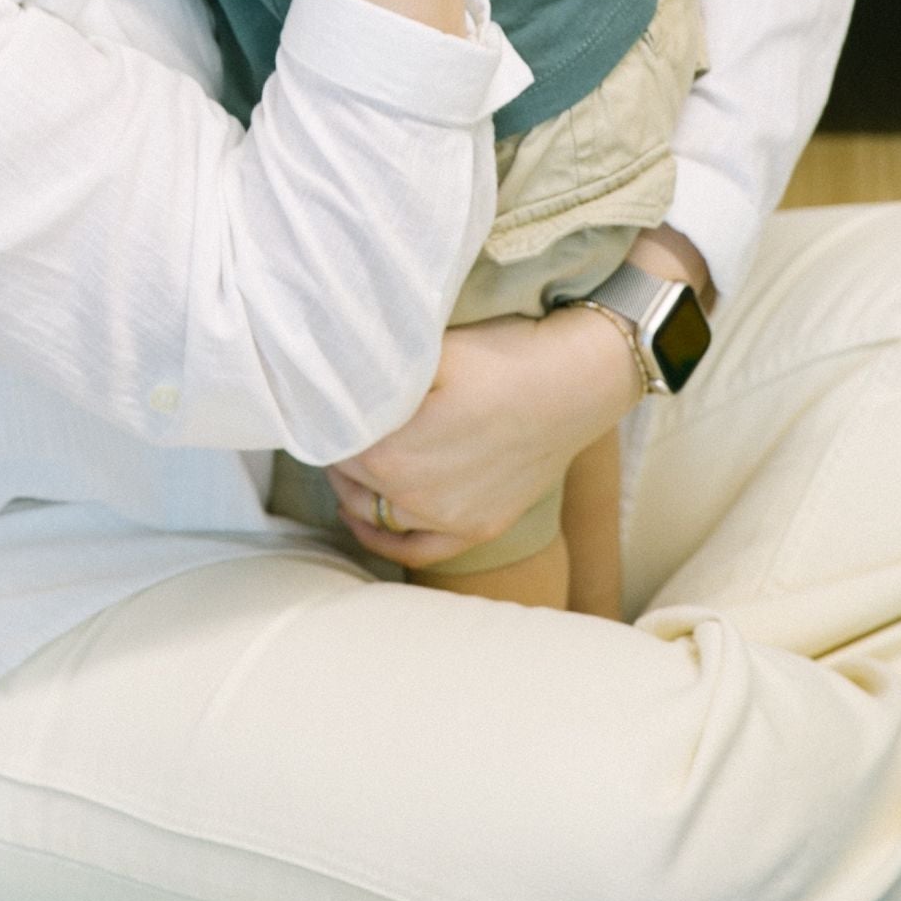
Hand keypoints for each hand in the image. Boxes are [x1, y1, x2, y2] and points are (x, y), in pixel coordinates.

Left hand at [326, 305, 638, 568]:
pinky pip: (416, 550)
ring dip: (356, 488)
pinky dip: (384, 537)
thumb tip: (328, 375)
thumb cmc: (506, 354)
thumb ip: (376, 372)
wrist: (578, 381)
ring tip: (348, 457)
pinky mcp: (478, 528)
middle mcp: (417, 498)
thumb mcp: (431, 350)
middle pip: (349, 479)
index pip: (333, 444)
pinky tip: (364, 518)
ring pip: (376, 514)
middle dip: (337, 450)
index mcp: (394, 453)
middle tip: (333, 420)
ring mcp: (450, 519)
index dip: (324, 420)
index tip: (322, 401)